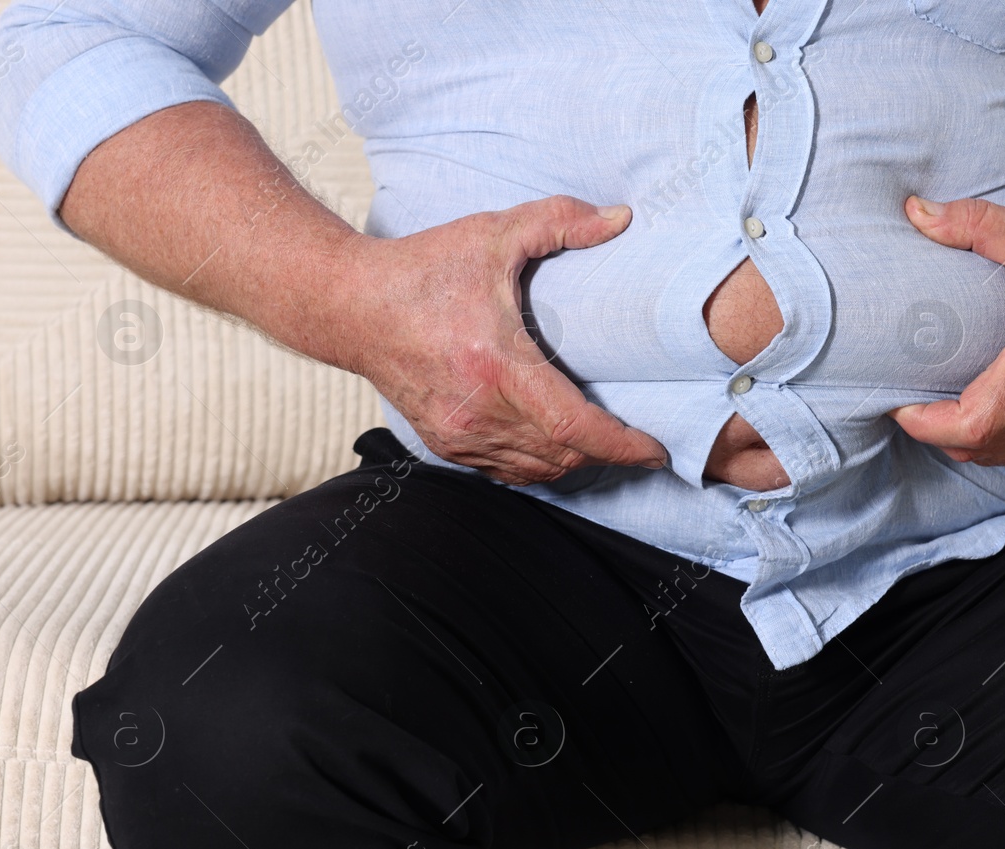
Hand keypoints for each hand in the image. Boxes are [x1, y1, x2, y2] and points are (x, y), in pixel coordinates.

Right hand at [336, 196, 668, 485]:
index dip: (622, 446)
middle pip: (563, 456)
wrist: (349, 305)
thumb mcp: (491, 234)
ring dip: (574, 461)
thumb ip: (558, 221)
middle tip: (639, 442)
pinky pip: (505, 472)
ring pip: (536, 470)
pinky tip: (555, 446)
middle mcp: (478, 412)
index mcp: (497, 367)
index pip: (574, 427)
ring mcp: (459, 435)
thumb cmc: (420, 270)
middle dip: (606, 454)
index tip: (655, 452)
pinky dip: (537, 464)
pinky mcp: (445, 443)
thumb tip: (619, 219)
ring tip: (603, 444)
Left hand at [889, 196, 1004, 466]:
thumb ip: (975, 223)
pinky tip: (989, 413)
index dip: (926, 424)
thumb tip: (916, 210)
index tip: (900, 406)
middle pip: (977, 448)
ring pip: (999, 457)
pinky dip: (1001, 441)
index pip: (972, 424)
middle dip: (936, 432)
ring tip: (942, 409)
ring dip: (966, 439)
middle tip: (912, 403)